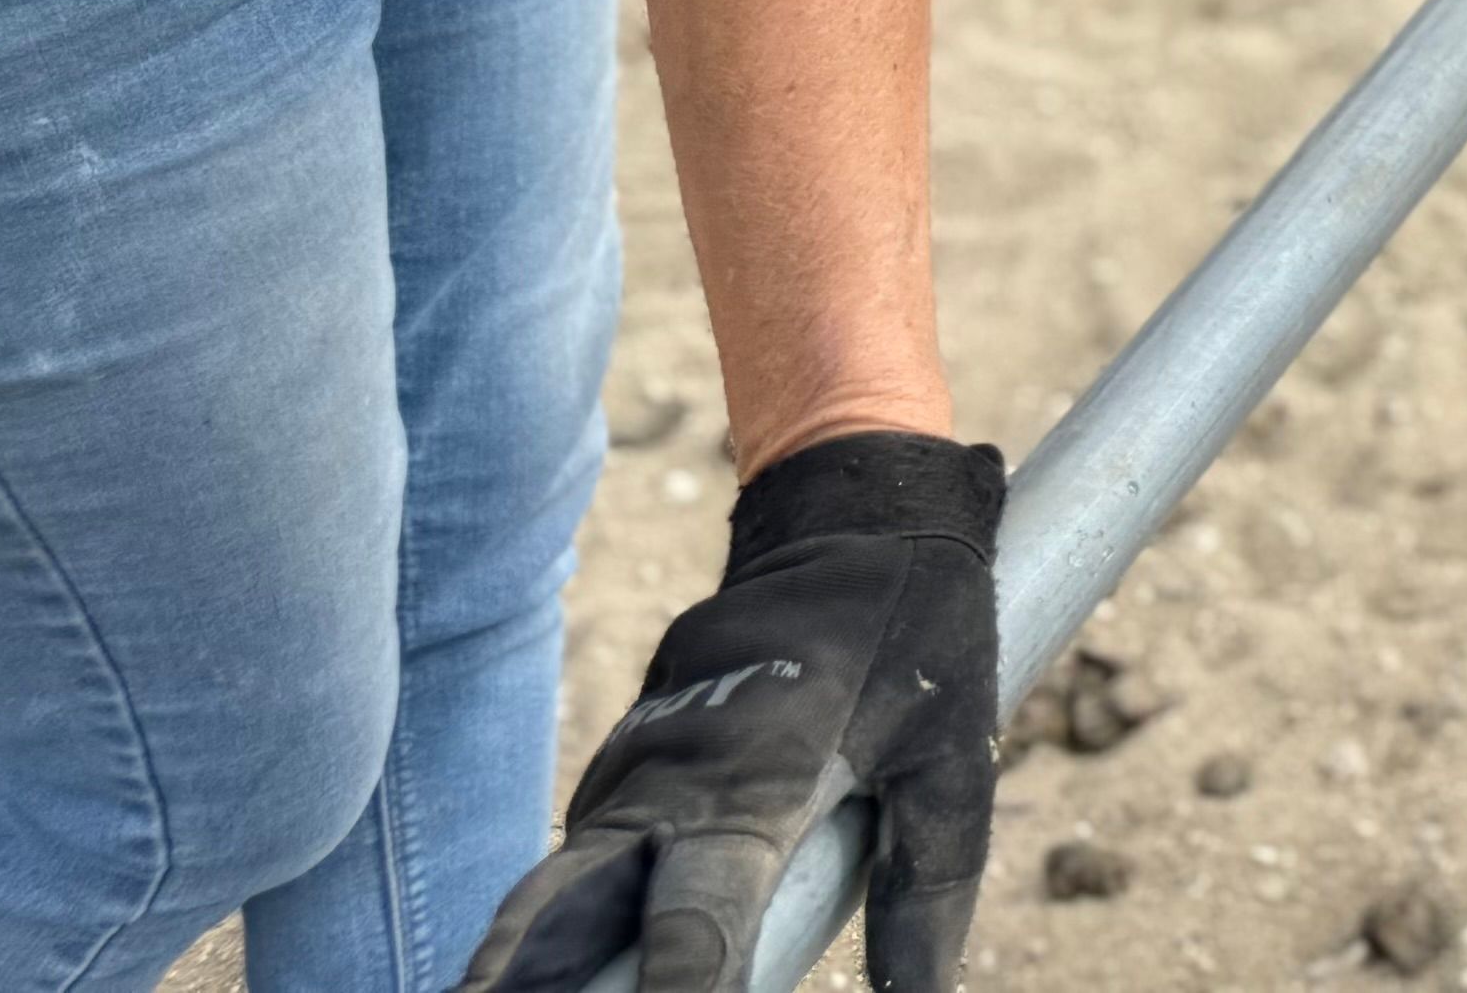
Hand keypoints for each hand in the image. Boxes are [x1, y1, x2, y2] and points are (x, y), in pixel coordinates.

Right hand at [454, 431, 1004, 992]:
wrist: (850, 520)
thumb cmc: (914, 635)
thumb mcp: (951, 752)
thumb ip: (929, 882)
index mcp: (750, 790)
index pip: (697, 925)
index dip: (677, 991)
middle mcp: (662, 792)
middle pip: (562, 922)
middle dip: (521, 980)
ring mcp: (625, 782)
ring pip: (546, 902)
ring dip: (515, 969)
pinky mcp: (617, 778)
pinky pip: (567, 874)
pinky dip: (537, 939)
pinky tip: (517, 982)